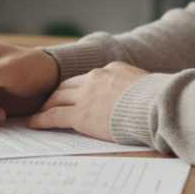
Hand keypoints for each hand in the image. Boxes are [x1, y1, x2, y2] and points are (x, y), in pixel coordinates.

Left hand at [27, 61, 147, 141]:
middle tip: (48, 102)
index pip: (87, 78)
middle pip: (67, 86)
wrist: (158, 106)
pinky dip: (41, 119)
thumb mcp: (147, 84)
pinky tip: (33, 123)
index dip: (76, 87)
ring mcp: (86, 96)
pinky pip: (54, 116)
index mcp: (111, 70)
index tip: (71, 93)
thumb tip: (141, 96)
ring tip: (39, 112)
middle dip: (57, 94)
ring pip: (57, 98)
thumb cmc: (161, 100)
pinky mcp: (80, 115)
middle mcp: (95, 78)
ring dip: (47, 105)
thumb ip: (134, 87)